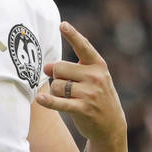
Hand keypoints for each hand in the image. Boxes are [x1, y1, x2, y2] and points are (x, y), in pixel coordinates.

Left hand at [36, 22, 125, 145]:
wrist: (111, 126)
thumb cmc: (96, 97)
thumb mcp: (90, 79)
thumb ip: (69, 69)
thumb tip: (45, 67)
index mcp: (98, 65)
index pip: (83, 46)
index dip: (72, 35)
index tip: (62, 25)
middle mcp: (96, 77)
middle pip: (59, 68)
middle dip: (57, 77)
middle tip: (67, 86)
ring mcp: (90, 93)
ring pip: (57, 85)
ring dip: (56, 92)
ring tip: (70, 98)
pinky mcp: (84, 109)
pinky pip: (59, 102)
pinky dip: (48, 101)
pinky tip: (40, 99)